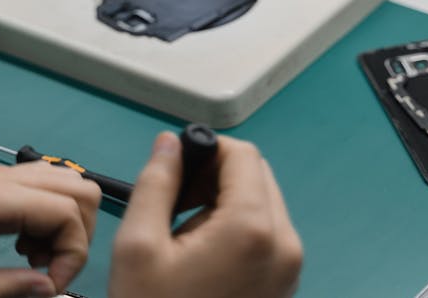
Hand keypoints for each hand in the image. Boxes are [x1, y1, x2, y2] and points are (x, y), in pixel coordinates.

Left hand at [0, 154, 100, 297]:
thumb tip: (46, 291)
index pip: (68, 213)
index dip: (72, 256)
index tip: (46, 288)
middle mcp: (4, 179)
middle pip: (79, 189)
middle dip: (76, 237)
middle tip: (43, 272)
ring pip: (64, 180)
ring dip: (63, 222)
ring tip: (30, 258)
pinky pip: (39, 183)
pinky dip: (44, 212)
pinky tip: (13, 241)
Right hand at [109, 132, 302, 297]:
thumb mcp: (139, 246)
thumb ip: (156, 182)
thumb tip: (170, 143)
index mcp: (253, 228)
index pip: (241, 153)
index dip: (205, 149)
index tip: (175, 168)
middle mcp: (284, 244)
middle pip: (254, 173)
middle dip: (213, 176)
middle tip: (175, 203)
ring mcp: (288, 268)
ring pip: (260, 200)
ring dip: (222, 201)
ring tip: (183, 235)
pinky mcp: (284, 284)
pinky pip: (265, 231)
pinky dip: (234, 227)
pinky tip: (201, 255)